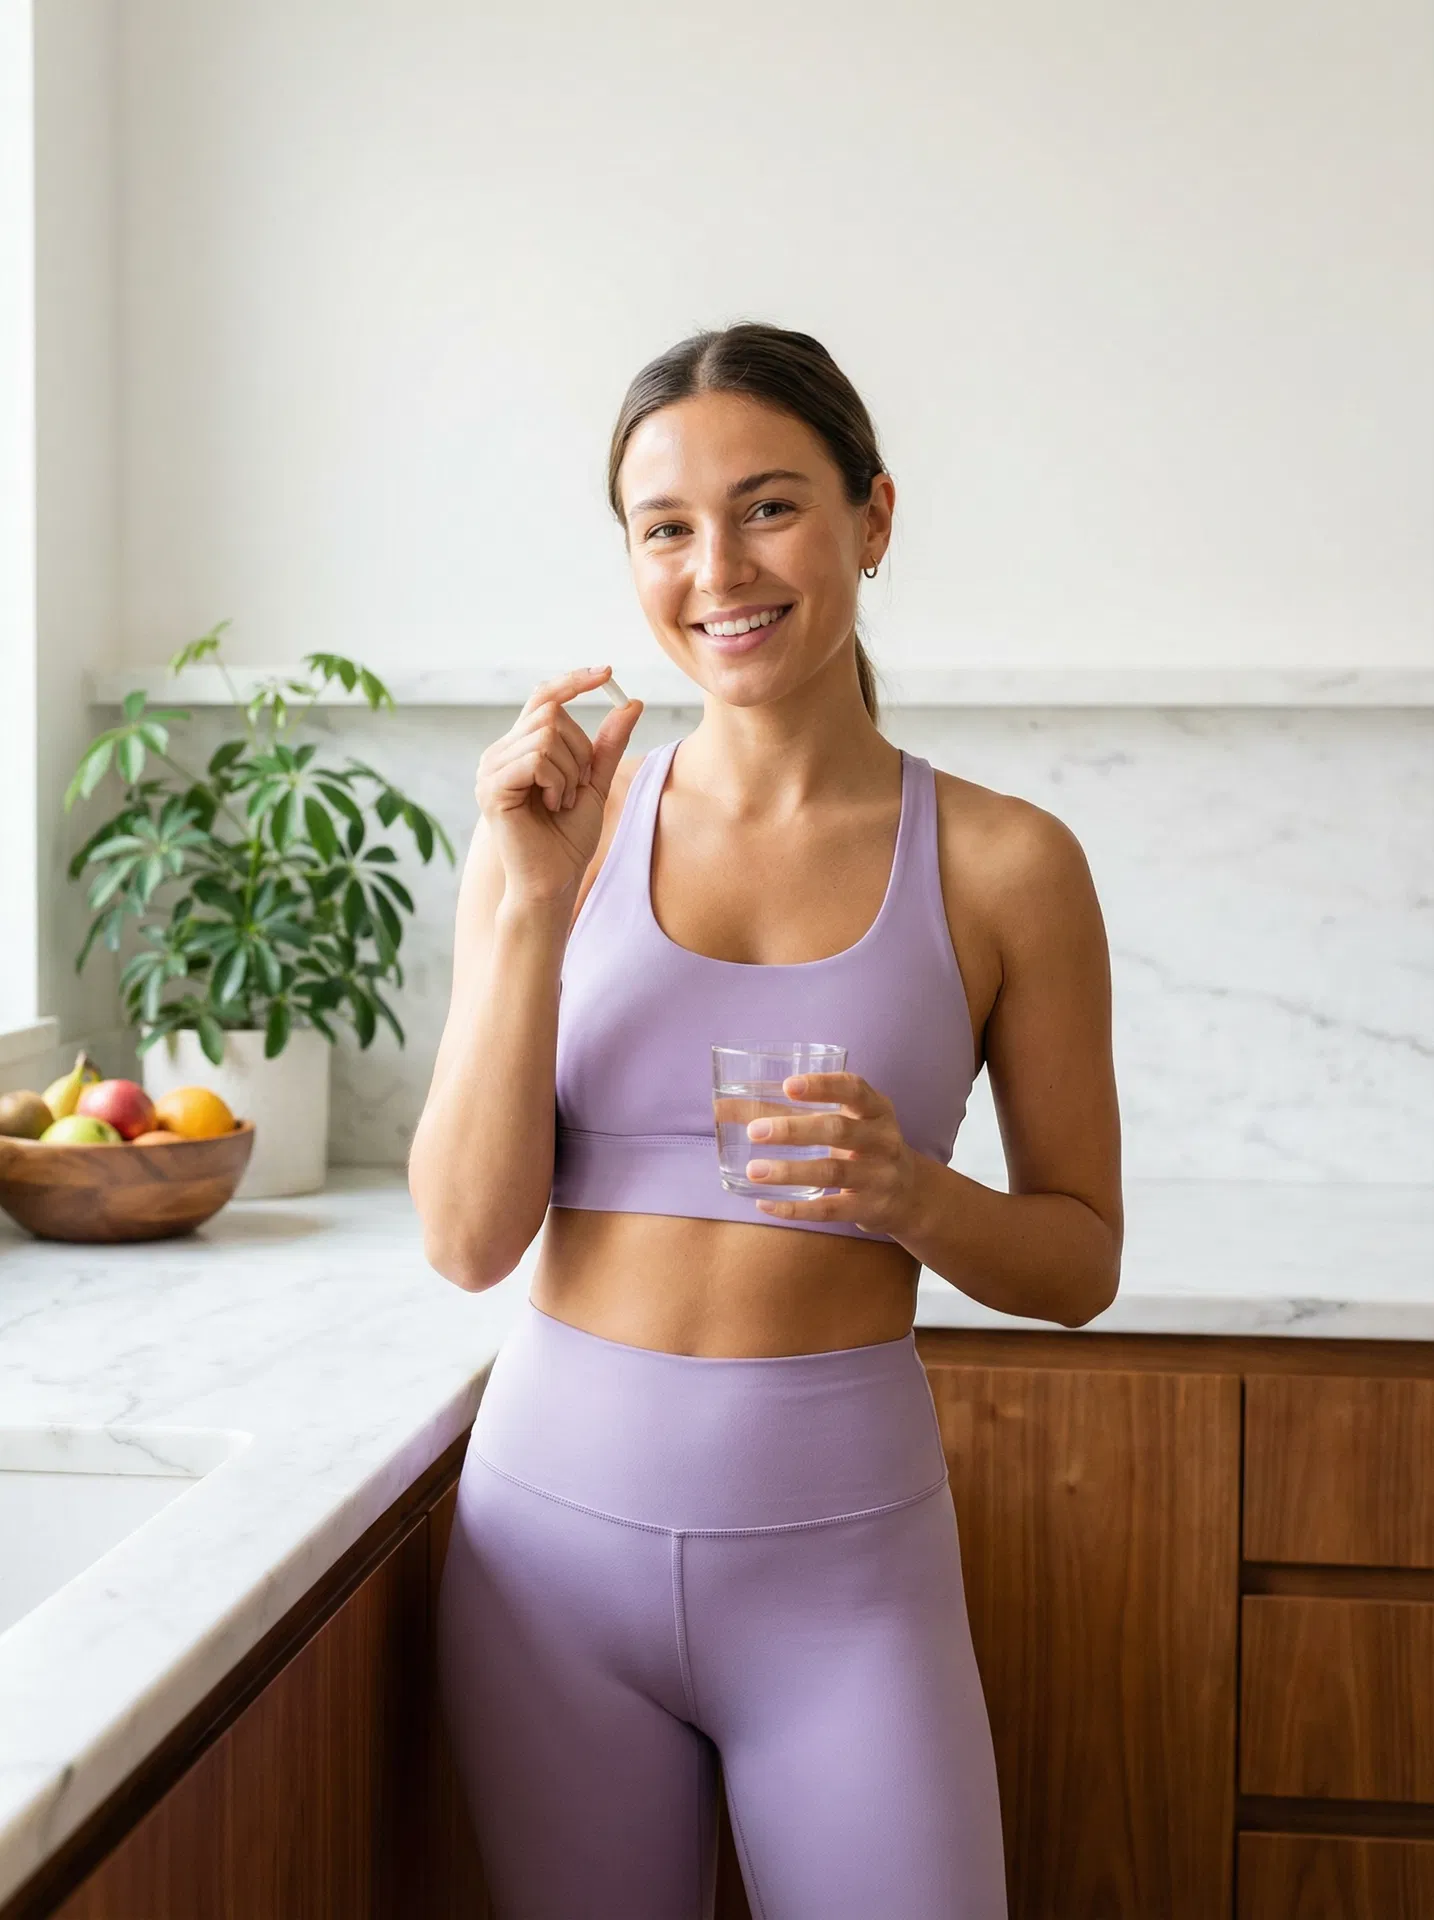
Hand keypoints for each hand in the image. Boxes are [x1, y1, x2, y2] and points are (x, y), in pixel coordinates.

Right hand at [474, 666, 642, 900]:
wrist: (553, 881)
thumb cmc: (568, 839)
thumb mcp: (595, 783)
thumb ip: (608, 745)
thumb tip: (631, 703)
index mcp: (520, 748)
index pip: (543, 697)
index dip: (573, 680)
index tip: (608, 672)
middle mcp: (499, 752)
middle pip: (552, 714)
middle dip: (579, 751)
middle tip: (574, 789)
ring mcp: (490, 768)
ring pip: (547, 735)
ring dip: (569, 772)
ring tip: (560, 803)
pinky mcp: (491, 787)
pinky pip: (537, 759)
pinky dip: (557, 782)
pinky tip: (551, 806)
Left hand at [744, 1072, 918, 1234]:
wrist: (910, 1193)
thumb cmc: (862, 1147)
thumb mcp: (842, 1122)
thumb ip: (788, 1112)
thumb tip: (721, 1108)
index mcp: (876, 1110)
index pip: (854, 1089)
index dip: (823, 1086)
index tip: (789, 1085)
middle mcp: (882, 1140)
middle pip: (837, 1131)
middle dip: (794, 1130)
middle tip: (755, 1131)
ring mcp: (878, 1176)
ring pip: (832, 1172)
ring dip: (790, 1171)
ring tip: (753, 1171)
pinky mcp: (869, 1207)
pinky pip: (829, 1209)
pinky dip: (795, 1208)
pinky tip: (765, 1204)